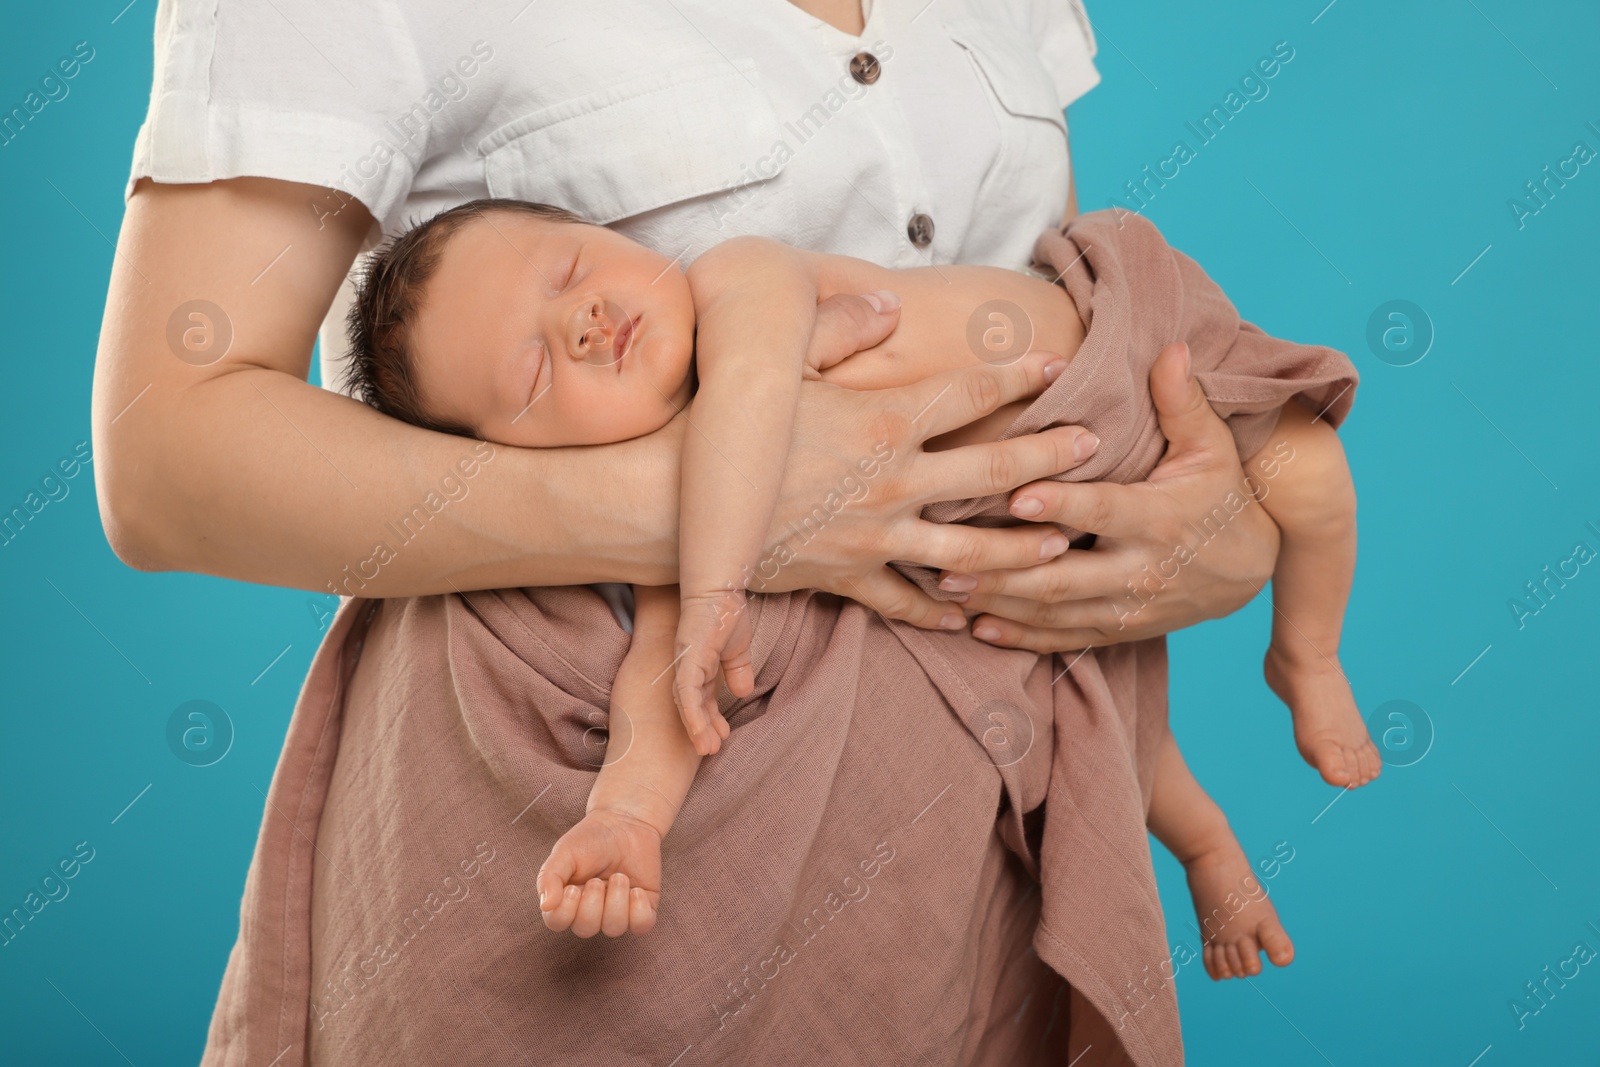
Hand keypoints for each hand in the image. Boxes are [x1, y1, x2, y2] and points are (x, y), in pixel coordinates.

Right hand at [536, 808, 662, 936]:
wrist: (626, 822)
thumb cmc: (591, 839)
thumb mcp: (564, 852)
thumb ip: (550, 877)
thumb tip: (546, 905)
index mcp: (566, 900)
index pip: (557, 922)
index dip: (565, 910)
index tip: (574, 887)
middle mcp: (591, 912)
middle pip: (585, 929)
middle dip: (592, 903)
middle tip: (597, 879)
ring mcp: (617, 912)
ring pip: (613, 928)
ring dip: (616, 901)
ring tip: (620, 876)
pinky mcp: (643, 908)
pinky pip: (642, 925)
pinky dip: (639, 909)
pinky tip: (637, 890)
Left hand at [673, 589, 753, 755]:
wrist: (720, 589)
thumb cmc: (726, 614)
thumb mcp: (737, 650)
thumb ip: (738, 671)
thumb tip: (742, 692)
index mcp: (698, 667)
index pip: (702, 700)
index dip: (710, 720)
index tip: (721, 738)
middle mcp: (687, 669)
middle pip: (692, 707)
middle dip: (702, 731)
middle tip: (711, 751)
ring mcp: (684, 665)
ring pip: (686, 705)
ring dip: (696, 728)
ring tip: (707, 750)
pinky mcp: (687, 659)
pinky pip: (687, 692)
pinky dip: (691, 713)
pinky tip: (699, 731)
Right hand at [757, 293, 1099, 629]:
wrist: (676, 508)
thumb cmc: (723, 428)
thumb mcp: (780, 364)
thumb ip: (840, 326)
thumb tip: (887, 301)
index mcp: (882, 422)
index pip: (969, 394)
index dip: (1018, 376)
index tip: (1058, 365)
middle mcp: (892, 483)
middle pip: (992, 474)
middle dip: (1050, 459)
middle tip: (1095, 448)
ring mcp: (874, 538)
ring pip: (970, 553)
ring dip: (1021, 548)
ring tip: (1064, 543)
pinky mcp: (846, 578)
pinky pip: (905, 602)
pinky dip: (938, 610)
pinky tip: (968, 614)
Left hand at [949, 342, 1281, 651]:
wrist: (1249, 570)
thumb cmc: (1219, 495)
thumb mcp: (1211, 447)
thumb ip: (1183, 402)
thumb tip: (1173, 349)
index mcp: (1159, 518)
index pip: (1102, 510)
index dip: (1060, 505)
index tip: (1015, 497)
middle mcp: (1139, 570)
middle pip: (1063, 575)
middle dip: (1004, 569)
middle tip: (948, 558)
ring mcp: (1125, 607)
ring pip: (1054, 612)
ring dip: (999, 603)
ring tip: (946, 588)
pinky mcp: (1117, 630)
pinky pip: (1064, 639)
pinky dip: (1021, 637)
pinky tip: (978, 628)